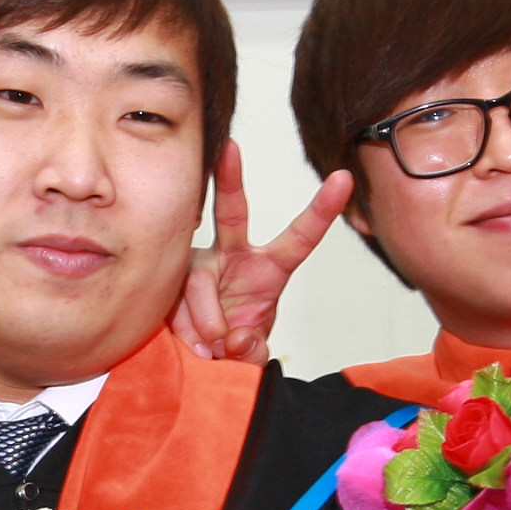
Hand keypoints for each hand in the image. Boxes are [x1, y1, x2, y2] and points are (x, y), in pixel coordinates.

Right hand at [170, 141, 352, 364]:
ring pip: (198, 282)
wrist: (198, 361)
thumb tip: (235, 339)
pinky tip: (189, 344)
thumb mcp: (253, 354)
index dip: (321, 210)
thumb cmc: (234, 346)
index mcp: (267, 268)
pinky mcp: (166, 279)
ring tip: (212, 351)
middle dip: (229, 177)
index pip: (299, 237)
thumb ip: (252, 352)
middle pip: (231, 211)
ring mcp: (196, 264)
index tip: (344, 179)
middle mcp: (230, 255)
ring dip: (205, 323)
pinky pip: (172, 301)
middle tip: (230, 149)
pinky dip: (182, 330)